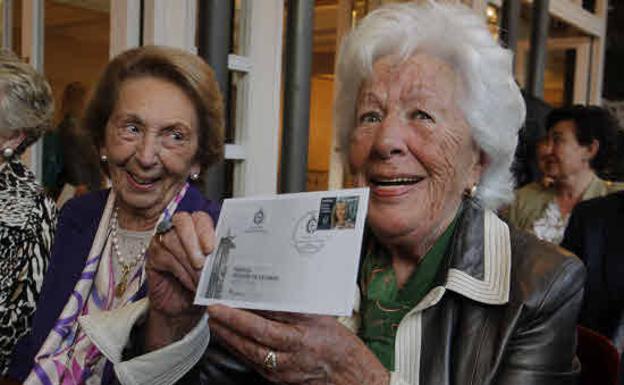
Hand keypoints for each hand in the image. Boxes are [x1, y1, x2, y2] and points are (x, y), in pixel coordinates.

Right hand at [144, 211, 214, 350]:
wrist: (185, 308)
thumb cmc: (203, 287)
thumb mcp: (216, 271)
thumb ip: (221, 260)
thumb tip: (231, 258)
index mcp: (199, 229)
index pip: (200, 218)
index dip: (205, 230)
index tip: (211, 248)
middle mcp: (180, 230)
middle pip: (183, 221)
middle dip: (193, 242)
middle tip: (202, 263)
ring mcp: (164, 241)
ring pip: (172, 240)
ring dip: (187, 261)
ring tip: (199, 278)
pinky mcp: (152, 256)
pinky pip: (163, 256)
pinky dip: (180, 271)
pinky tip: (189, 282)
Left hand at [207, 305, 388, 384]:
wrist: (350, 377)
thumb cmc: (339, 344)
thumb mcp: (319, 319)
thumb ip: (291, 308)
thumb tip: (266, 294)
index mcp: (299, 341)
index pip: (260, 329)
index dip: (236, 318)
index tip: (218, 307)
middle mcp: (288, 360)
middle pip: (247, 343)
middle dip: (225, 328)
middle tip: (209, 312)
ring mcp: (281, 373)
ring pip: (247, 354)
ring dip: (228, 338)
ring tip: (214, 322)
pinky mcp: (278, 379)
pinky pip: (253, 363)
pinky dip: (240, 349)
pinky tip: (231, 339)